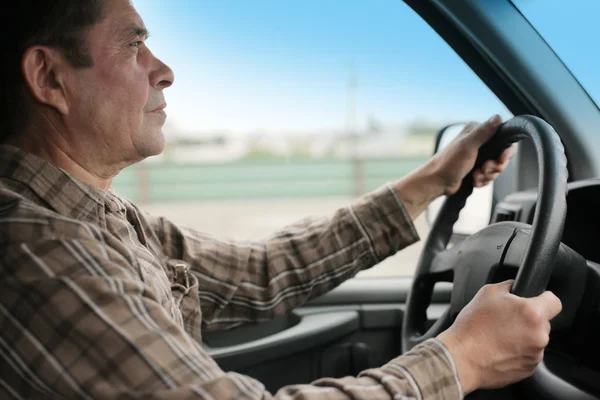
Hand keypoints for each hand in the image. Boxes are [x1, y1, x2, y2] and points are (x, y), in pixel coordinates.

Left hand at [430, 115, 516, 195]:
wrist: (436, 182)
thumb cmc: (448, 163)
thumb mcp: (467, 146)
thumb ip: (483, 132)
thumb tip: (498, 117)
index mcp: (477, 132)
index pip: (503, 138)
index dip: (506, 152)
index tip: (500, 159)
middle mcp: (479, 141)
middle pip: (502, 155)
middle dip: (495, 166)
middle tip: (484, 169)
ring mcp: (478, 156)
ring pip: (496, 167)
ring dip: (488, 175)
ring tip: (475, 176)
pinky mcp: (477, 167)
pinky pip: (490, 175)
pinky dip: (483, 180)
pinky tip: (474, 180)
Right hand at [438, 280, 561, 394]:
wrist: (461, 358)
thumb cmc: (472, 327)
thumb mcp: (487, 292)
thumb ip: (509, 286)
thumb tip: (517, 287)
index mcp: (532, 314)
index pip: (555, 301)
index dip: (544, 298)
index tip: (536, 300)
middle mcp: (539, 336)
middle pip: (543, 322)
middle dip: (528, 319)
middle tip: (506, 319)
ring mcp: (535, 355)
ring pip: (535, 339)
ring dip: (523, 336)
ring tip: (499, 335)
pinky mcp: (528, 369)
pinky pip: (528, 355)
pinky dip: (517, 351)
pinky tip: (500, 348)